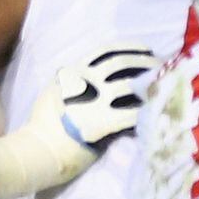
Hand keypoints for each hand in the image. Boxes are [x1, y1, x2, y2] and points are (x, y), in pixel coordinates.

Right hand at [0, 47, 155, 198]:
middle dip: (146, 61)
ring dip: (151, 84)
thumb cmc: (41, 127)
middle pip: (123, 63)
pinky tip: (156, 113)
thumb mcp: (52, 93)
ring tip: (164, 86)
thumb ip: (70, 83)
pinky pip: (131, 114)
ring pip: (131, 84)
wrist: (34, 150)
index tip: (145, 49)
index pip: (106, 51)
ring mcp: (94, 102)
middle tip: (162, 67)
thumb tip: (83, 81)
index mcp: (73, 73)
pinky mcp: (101, 123)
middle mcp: (86, 82)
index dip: (130, 48)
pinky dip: (146, 112)